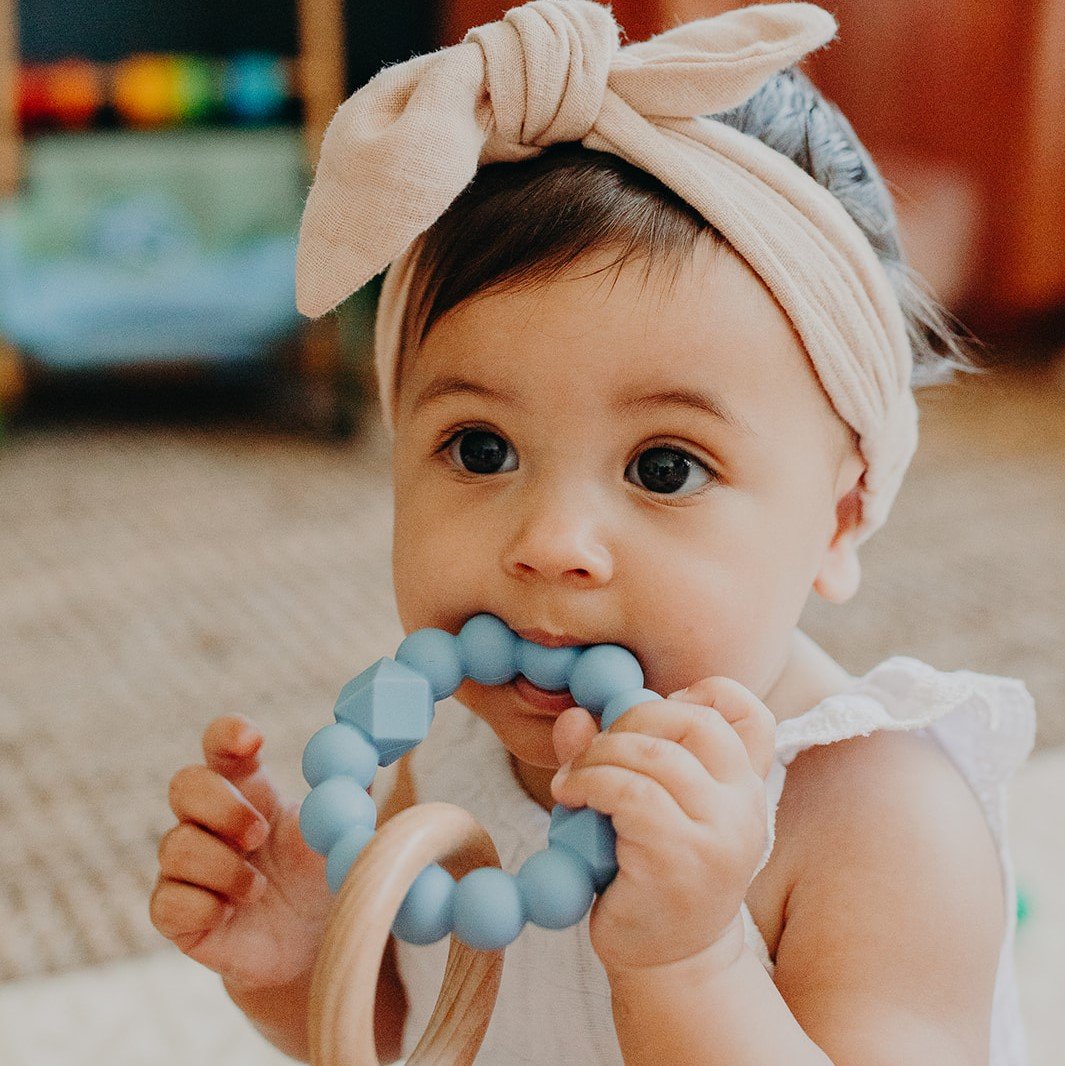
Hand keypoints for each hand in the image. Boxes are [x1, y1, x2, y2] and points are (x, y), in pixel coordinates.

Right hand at [150, 715, 332, 990]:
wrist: (312, 948)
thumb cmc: (323, 877)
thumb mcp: (344, 831)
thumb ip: (354, 788)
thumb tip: (373, 741)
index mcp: (251, 791)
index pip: (221, 746)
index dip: (227, 734)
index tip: (252, 740)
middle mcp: (212, 823)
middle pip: (185, 784)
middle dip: (219, 805)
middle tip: (259, 833)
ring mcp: (189, 869)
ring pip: (174, 845)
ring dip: (221, 866)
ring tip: (260, 888)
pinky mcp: (178, 915)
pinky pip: (165, 902)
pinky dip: (201, 906)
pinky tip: (231, 913)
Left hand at [550, 678, 775, 974]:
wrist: (670, 963)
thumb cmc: (652, 875)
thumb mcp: (643, 806)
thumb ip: (613, 755)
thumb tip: (572, 716)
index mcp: (746, 787)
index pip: (749, 715)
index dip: (700, 695)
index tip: (651, 716)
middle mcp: (745, 806)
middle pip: (694, 721)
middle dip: (631, 718)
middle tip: (595, 748)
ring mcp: (720, 832)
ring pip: (653, 755)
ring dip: (598, 756)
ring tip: (573, 780)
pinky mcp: (682, 857)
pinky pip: (628, 793)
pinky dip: (589, 783)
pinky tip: (570, 798)